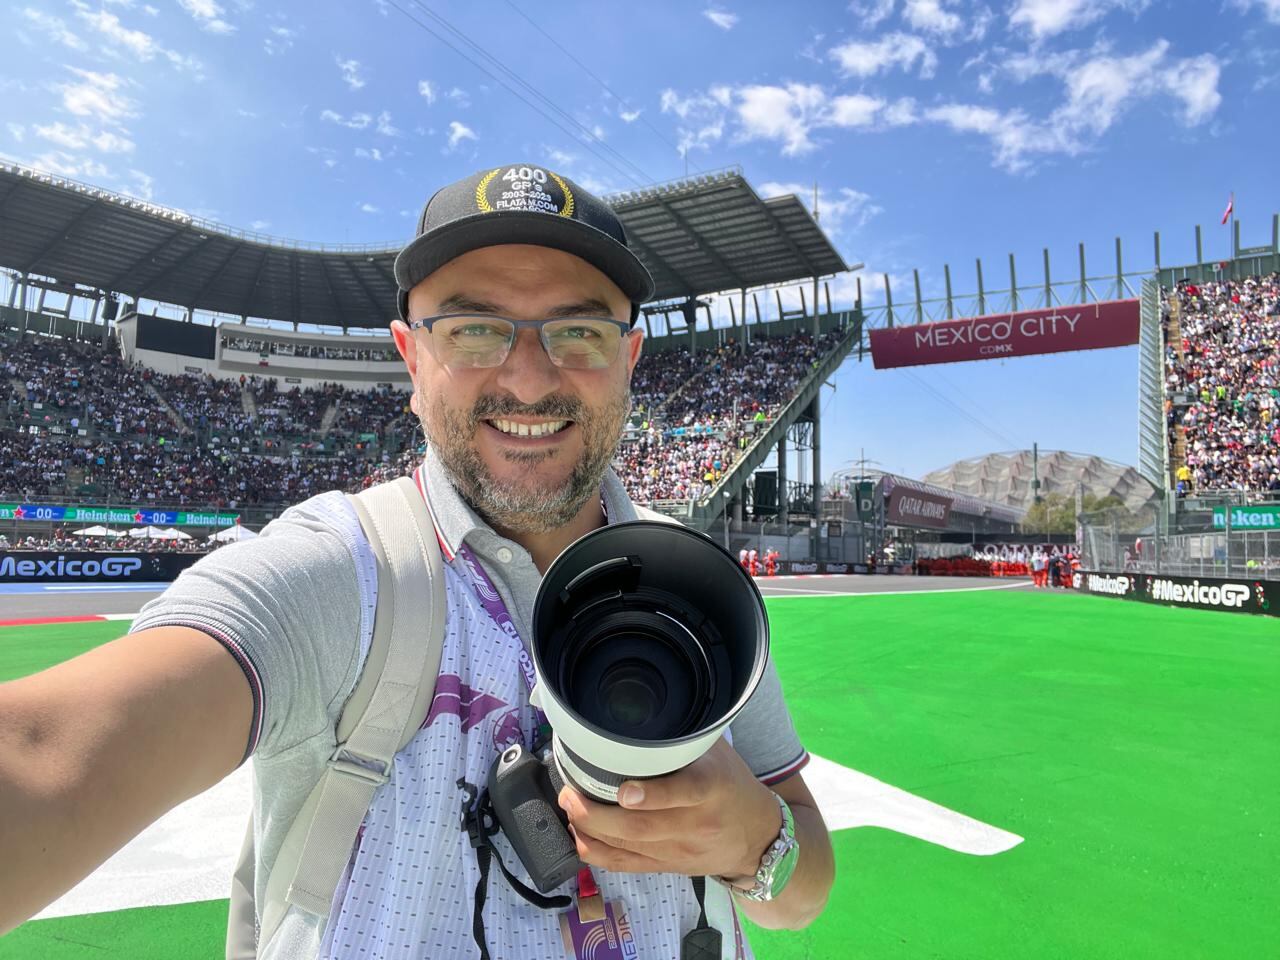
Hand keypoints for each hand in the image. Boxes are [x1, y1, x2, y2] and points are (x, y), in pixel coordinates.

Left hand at [557, 737, 780, 879]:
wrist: (759, 837)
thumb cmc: (734, 785)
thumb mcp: (719, 752)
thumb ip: (685, 736)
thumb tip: (642, 708)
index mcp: (713, 788)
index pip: (685, 792)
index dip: (653, 794)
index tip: (624, 791)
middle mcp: (696, 823)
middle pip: (641, 827)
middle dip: (596, 814)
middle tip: (569, 793)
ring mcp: (681, 851)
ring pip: (629, 848)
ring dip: (590, 830)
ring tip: (568, 807)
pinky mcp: (670, 867)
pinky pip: (627, 866)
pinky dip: (598, 853)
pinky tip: (580, 835)